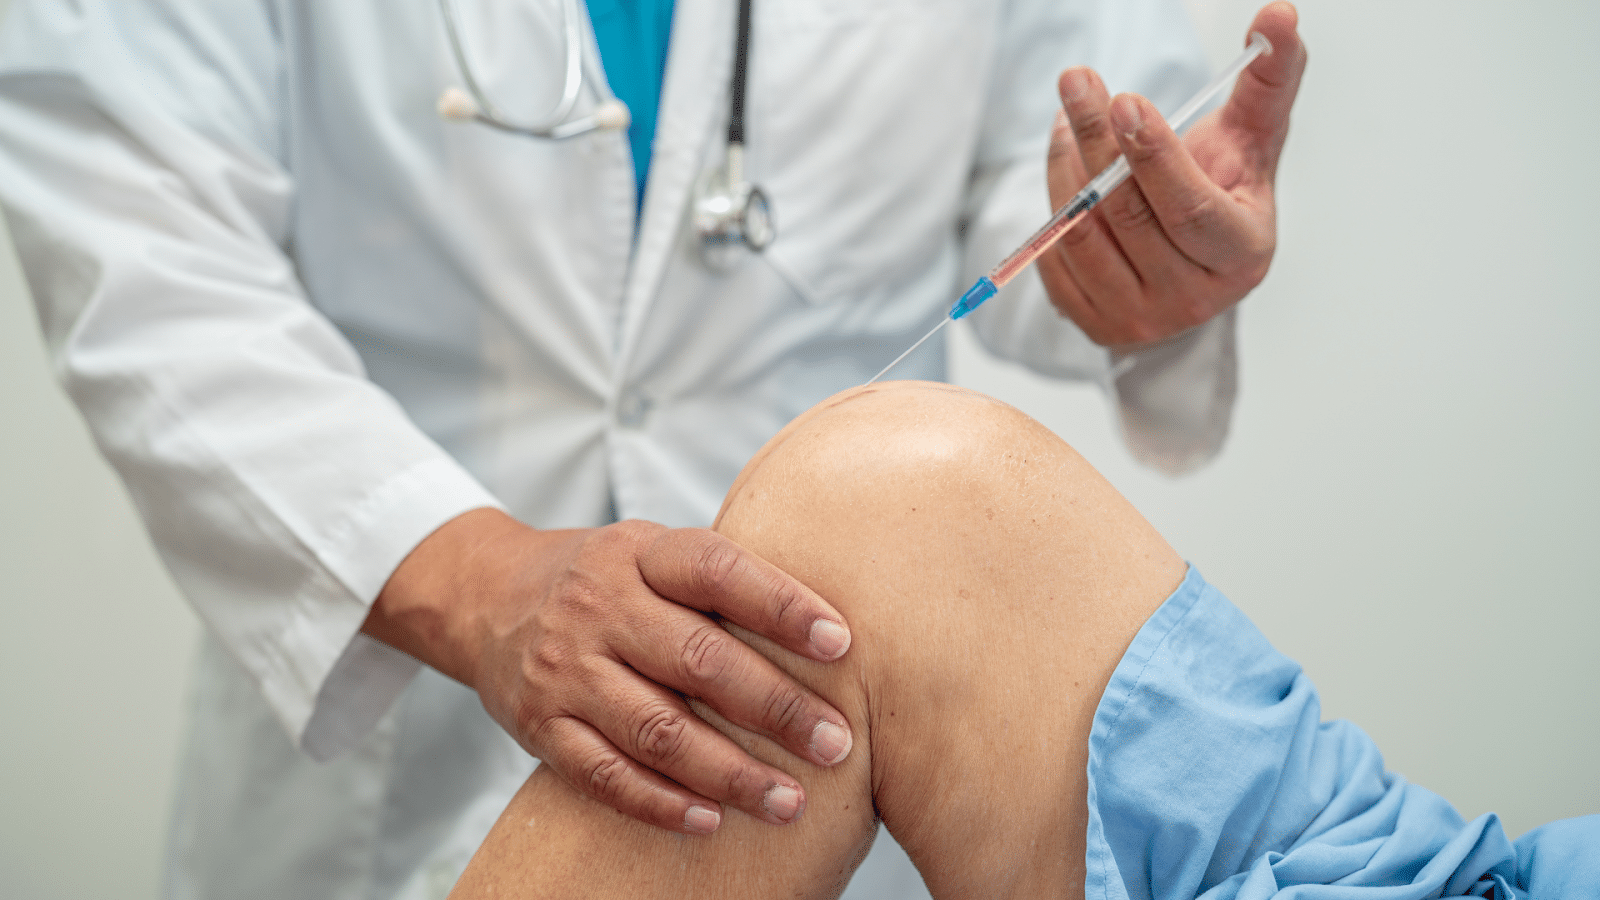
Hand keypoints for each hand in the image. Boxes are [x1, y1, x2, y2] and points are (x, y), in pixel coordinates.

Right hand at [363, 508, 853, 834]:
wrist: (484, 595)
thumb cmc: (603, 578)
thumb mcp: (650, 552)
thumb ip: (719, 583)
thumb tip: (830, 631)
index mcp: (639, 553)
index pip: (717, 570)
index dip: (781, 605)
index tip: (840, 643)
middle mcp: (598, 607)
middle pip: (697, 660)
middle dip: (775, 706)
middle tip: (835, 743)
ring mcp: (564, 669)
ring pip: (656, 729)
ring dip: (729, 772)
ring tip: (790, 801)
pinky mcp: (539, 725)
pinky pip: (604, 773)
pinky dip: (659, 802)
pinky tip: (711, 820)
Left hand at [1039, 2, 1306, 348]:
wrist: (1188, 265)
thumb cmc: (1223, 192)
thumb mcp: (1252, 141)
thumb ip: (1268, 81)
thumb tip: (1280, 14)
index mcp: (1240, 254)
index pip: (1189, 208)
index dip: (1154, 156)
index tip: (1124, 100)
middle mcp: (1190, 297)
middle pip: (1128, 214)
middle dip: (1097, 140)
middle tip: (1077, 81)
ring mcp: (1138, 317)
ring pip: (1083, 231)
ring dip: (1068, 163)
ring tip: (1071, 113)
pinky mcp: (1091, 322)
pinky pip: (1054, 253)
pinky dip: (1053, 197)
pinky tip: (1065, 159)